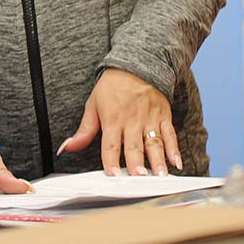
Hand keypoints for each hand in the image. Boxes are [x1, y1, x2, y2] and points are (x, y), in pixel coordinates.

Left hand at [58, 68, 182, 176]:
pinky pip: (170, 133)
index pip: (111, 145)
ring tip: (160, 176)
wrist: (137, 64)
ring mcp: (150, 118)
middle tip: (140, 179)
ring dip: (158, 160)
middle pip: (134, 146)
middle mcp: (133, 120)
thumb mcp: (93, 104)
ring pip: (155, 142)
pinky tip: (177, 163)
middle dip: (137, 164)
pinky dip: (174, 149)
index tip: (114, 176)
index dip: (112, 161)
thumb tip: (66, 148)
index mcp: (113, 118)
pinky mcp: (163, 115)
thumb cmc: (113, 86)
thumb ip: (84, 131)